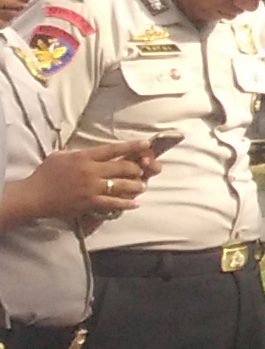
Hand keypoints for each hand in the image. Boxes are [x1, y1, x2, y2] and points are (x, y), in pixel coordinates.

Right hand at [33, 142, 150, 223]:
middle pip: (123, 167)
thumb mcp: (61, 156)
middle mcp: (90, 171)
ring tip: (141, 185)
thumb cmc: (45, 174)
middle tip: (141, 170)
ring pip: (123, 185)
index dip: (132, 146)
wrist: (35, 195)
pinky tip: (135, 203)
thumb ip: (80, 153)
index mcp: (83, 157)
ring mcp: (92, 188)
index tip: (146, 144)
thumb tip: (96, 152)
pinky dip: (127, 203)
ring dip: (136, 185)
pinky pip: (114, 203)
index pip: (113, 149)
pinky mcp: (90, 203)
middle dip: (137, 168)